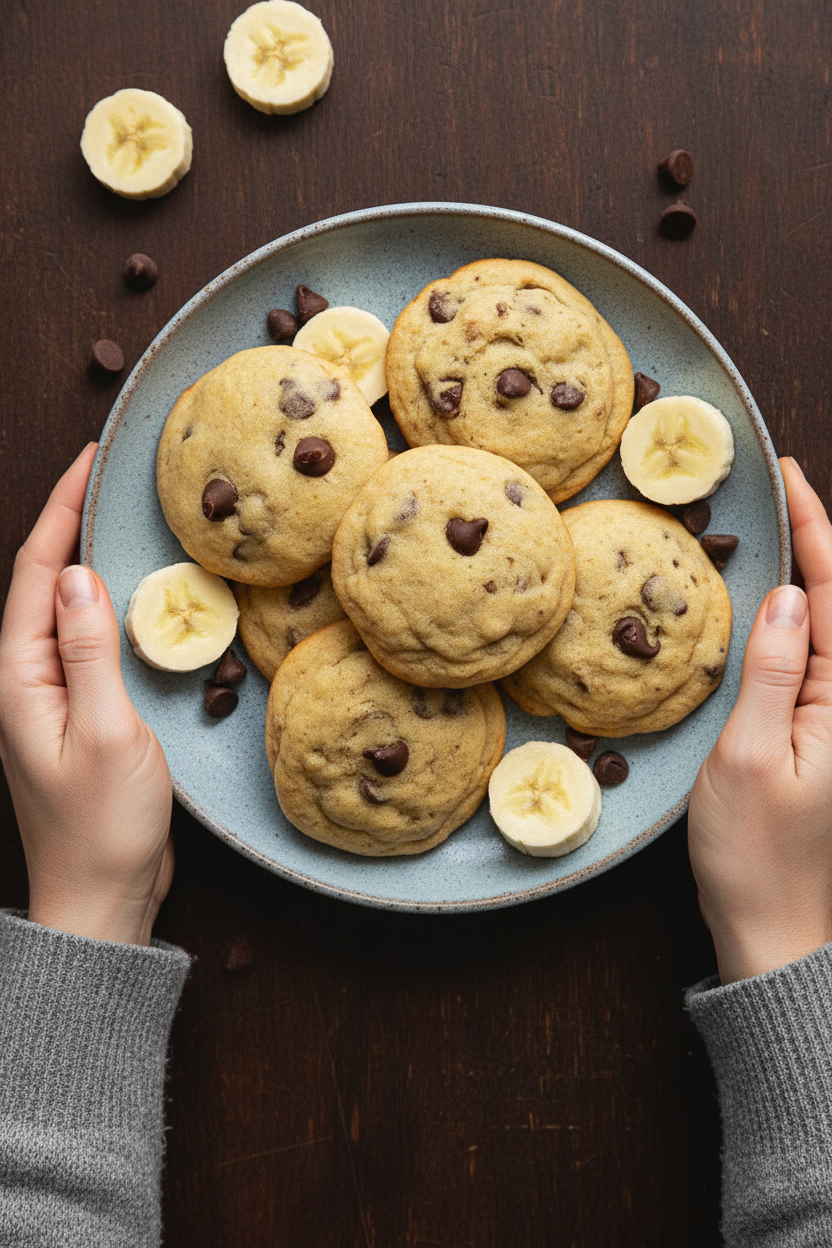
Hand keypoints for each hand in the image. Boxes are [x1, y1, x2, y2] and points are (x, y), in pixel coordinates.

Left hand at [0, 444, 173, 945]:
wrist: (101, 898)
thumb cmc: (103, 826)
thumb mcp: (105, 732)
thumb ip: (89, 651)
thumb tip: (77, 576)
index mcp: (19, 678)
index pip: (34, 574)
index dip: (62, 511)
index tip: (90, 461)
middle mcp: (24, 680)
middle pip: (41, 582)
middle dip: (70, 521)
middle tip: (107, 475)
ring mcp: (48, 697)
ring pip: (64, 608)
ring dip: (87, 558)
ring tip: (120, 517)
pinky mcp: (76, 713)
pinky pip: (86, 641)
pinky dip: (107, 604)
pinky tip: (136, 595)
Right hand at [688, 456, 831, 983]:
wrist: (776, 929)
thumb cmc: (758, 856)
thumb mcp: (748, 758)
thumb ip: (773, 671)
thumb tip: (787, 595)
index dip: (815, 529)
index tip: (790, 477)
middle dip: (817, 539)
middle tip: (781, 488)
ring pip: (828, 626)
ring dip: (810, 573)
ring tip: (781, 526)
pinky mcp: (823, 736)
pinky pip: (814, 658)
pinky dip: (798, 617)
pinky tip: (778, 601)